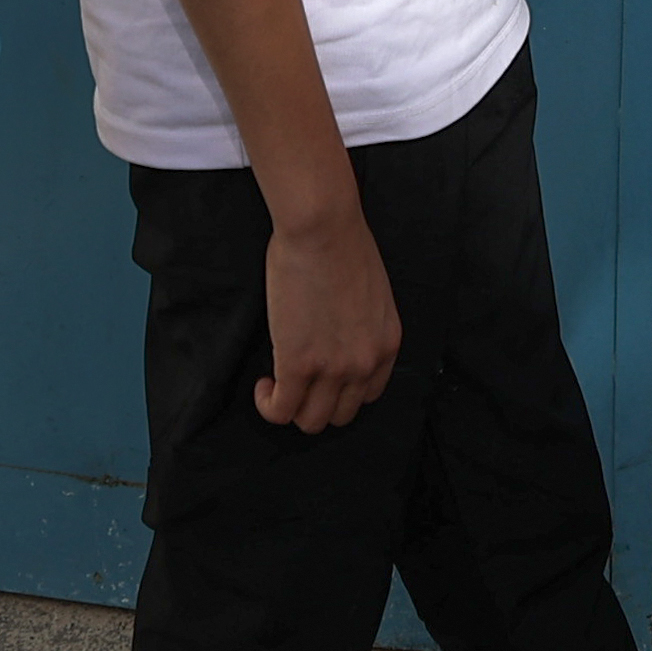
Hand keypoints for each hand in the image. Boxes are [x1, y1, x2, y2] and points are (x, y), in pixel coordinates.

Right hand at [257, 211, 402, 431]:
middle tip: (296, 383)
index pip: (369, 395)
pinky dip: (269, 404)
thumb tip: (338, 338)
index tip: (321, 376)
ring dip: (291, 407)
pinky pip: (281, 411)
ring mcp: (334, 368)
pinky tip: (264, 384)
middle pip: (341, 415)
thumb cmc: (342, 246)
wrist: (323, 229)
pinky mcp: (298, 365)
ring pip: (311, 421)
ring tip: (278, 383)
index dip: (341, 391)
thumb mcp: (372, 295)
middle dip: (316, 404)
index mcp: (387, 344)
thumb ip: (362, 326)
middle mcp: (366, 363)